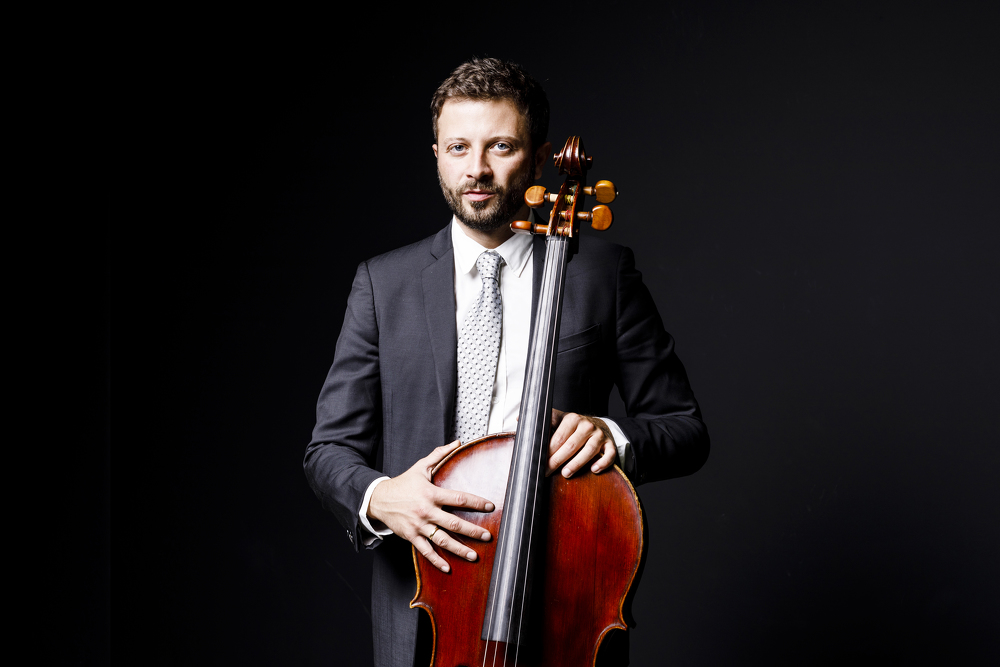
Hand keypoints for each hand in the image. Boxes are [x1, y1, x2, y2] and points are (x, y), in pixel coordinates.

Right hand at [368, 440, 494, 572]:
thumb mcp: (421, 467)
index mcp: (431, 493)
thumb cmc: (403, 483)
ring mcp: (419, 526)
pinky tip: (448, 568)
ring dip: (459, 549)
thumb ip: (439, 455)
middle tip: (488, 536)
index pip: (458, 498)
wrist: (379, 499)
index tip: (490, 506)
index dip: (476, 502)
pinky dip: (436, 560)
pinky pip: (425, 551)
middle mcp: (426, 511)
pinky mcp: (411, 536)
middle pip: (453, 522)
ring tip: (474, 555)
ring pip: (442, 540)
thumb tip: (457, 442)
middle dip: (472, 530)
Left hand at [547, 410, 617, 477]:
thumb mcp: (561, 420)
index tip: (540, 461)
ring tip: (565, 473)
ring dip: (576, 464)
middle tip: (547, 471)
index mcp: (573, 419)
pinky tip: (594, 470)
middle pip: (571, 446)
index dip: (548, 451)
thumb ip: (546, 422)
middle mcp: (587, 426)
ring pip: (589, 451)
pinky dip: (602, 463)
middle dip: (557, 460)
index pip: (559, 438)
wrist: (598, 425)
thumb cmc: (575, 427)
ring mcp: (600, 435)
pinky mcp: (610, 444)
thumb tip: (521, 421)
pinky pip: (609, 455)